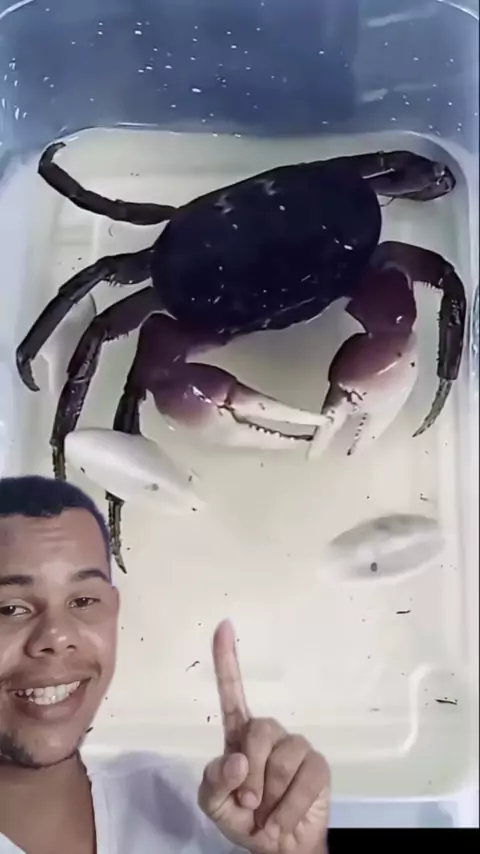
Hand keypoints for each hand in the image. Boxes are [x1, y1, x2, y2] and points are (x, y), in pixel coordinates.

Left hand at [198, 621, 329, 853]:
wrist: (279, 850)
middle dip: (250, 774)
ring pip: (281, 760)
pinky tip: (282, 819)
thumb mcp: (215, 805)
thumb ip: (214, 782)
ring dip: (269, 797)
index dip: (227, 659)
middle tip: (248, 803)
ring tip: (267, 813)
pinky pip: (303, 782)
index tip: (224, 625)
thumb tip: (238, 760)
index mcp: (239, 735)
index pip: (232, 692)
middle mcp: (269, 733)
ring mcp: (296, 746)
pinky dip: (288, 809)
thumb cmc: (243, 817)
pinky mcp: (318, 766)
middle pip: (257, 731)